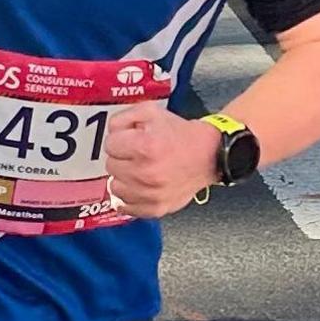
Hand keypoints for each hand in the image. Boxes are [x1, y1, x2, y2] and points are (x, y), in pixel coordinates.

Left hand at [104, 102, 219, 218]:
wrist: (209, 155)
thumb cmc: (182, 135)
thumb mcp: (152, 112)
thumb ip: (124, 118)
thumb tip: (112, 133)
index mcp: (145, 147)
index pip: (110, 144)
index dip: (121, 139)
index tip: (131, 140)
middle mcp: (146, 173)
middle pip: (111, 165)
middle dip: (123, 157)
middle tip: (138, 154)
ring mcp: (150, 194)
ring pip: (115, 187)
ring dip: (124, 178)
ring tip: (140, 170)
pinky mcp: (155, 208)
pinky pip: (125, 207)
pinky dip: (129, 197)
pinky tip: (138, 186)